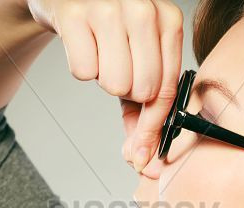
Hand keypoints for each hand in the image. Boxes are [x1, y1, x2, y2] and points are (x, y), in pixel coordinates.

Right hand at [27, 0, 183, 171]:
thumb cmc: (109, 32)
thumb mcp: (136, 63)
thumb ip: (143, 109)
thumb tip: (140, 157)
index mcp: (168, 20)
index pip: (167, 89)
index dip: (154, 126)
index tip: (143, 154)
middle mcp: (144, 9)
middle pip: (143, 90)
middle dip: (127, 93)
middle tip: (117, 70)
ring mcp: (109, 8)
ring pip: (114, 83)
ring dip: (103, 78)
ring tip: (101, 53)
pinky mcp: (75, 14)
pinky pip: (83, 71)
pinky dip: (81, 65)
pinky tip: (83, 44)